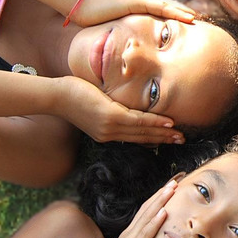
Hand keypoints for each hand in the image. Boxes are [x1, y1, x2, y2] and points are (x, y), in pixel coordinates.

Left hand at [57, 76, 183, 144]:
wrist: (56, 97)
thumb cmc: (72, 96)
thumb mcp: (94, 106)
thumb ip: (110, 108)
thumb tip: (122, 103)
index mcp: (106, 133)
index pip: (133, 137)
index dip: (152, 138)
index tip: (167, 139)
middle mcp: (109, 134)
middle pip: (141, 138)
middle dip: (163, 139)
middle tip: (181, 141)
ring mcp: (110, 127)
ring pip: (143, 131)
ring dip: (163, 133)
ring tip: (179, 135)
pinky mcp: (111, 117)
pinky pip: (138, 120)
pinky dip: (154, 122)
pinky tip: (167, 123)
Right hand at [70, 0, 194, 27]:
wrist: (76, 4)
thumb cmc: (88, 15)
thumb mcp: (109, 20)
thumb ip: (120, 25)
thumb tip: (124, 38)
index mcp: (135, 0)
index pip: (159, 7)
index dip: (175, 13)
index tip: (189, 21)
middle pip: (168, 4)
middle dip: (184, 11)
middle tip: (201, 20)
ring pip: (168, 4)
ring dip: (185, 12)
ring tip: (199, 19)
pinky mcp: (135, 1)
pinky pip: (160, 7)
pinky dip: (176, 12)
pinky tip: (188, 18)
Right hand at [86, 180, 177, 237]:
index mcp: (130, 236)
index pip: (146, 212)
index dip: (158, 198)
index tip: (171, 187)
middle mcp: (129, 234)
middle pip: (147, 208)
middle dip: (161, 193)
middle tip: (176, 179)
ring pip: (147, 216)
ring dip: (160, 200)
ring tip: (172, 187)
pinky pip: (145, 234)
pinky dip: (155, 221)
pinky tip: (164, 212)